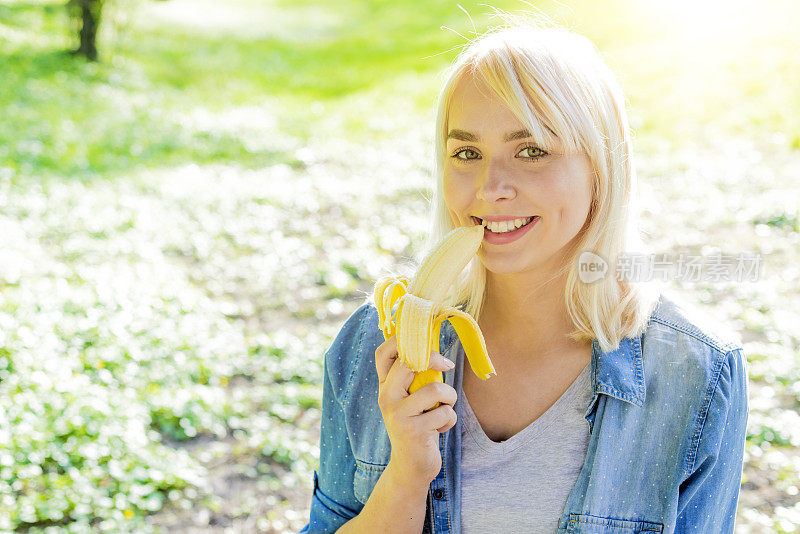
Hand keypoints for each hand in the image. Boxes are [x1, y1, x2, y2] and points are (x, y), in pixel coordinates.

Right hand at [374, 336, 456, 491]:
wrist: (410, 466)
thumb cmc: (417, 425)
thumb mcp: (410, 399)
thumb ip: (414, 378)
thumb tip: (434, 350)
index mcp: (385, 385)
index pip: (383, 353)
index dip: (402, 340)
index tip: (426, 343)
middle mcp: (386, 396)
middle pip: (409, 362)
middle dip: (435, 360)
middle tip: (446, 367)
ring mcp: (398, 414)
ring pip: (435, 389)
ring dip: (450, 398)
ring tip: (446, 408)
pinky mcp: (413, 430)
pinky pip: (445, 413)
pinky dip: (450, 420)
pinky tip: (440, 429)